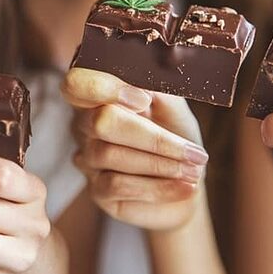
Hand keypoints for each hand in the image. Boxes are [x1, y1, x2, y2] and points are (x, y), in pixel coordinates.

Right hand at [63, 68, 208, 229]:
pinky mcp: (96, 190)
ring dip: (163, 164)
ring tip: (195, 169)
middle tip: (193, 151)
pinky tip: (186, 186)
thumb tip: (144, 85)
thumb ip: (158, 89)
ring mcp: (88, 158)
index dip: (104, 87)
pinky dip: (159, 187)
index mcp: (99, 94)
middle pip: (101, 121)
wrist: (188, 180)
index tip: (145, 100)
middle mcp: (85, 124)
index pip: (77, 83)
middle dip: (152, 137)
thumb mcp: (174, 107)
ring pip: (112, 155)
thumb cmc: (177, 135)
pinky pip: (118, 185)